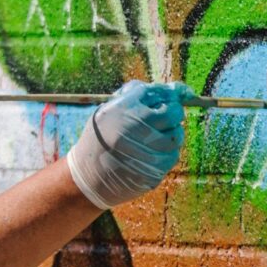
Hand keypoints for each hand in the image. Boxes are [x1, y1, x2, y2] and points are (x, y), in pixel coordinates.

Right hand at [64, 80, 187, 208]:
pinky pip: (173, 155)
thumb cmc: (101, 138)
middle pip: (173, 112)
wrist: (87, 177)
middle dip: (174, 112)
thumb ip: (135, 95)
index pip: (156, 92)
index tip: (179, 95)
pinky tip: (151, 153)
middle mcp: (134, 126)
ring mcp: (145, 150)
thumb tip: (175, 88)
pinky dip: (167, 152)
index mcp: (121, 108)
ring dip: (171, 133)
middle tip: (166, 116)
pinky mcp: (153, 169)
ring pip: (177, 134)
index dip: (171, 92)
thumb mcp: (108, 110)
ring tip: (155, 136)